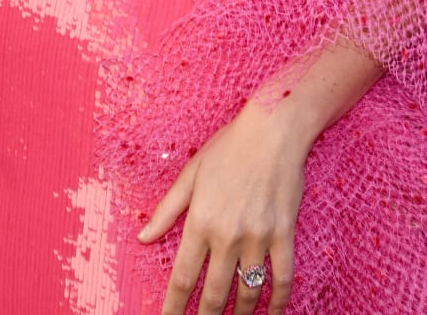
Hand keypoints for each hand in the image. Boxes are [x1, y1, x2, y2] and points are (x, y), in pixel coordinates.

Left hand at [139, 100, 306, 314]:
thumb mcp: (191, 174)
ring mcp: (258, 237)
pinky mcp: (284, 234)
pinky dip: (277, 303)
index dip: (174, 308)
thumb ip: (167, 210)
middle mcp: (228, 235)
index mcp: (201, 221)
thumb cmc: (230, 147)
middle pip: (215, 294)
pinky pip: (282, 278)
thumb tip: (143, 237)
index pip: (184, 278)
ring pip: (248, 293)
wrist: (274, 130)